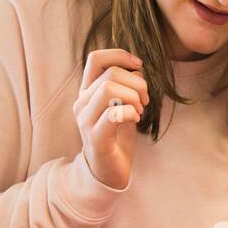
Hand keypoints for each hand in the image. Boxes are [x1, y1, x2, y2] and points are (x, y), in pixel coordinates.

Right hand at [74, 48, 148, 190]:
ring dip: (133, 97)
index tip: (139, 66)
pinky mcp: (95, 137)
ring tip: (140, 111)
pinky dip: (130, 112)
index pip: (96, 58)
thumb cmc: (117, 136)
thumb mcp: (123, 105)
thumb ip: (126, 85)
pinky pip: (113, 114)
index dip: (119, 55)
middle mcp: (82, 103)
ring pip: (109, 89)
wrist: (109, 171)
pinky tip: (135, 119)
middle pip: (110, 73)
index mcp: (87, 92)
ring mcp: (86, 120)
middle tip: (145, 100)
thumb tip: (137, 68)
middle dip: (137, 83)